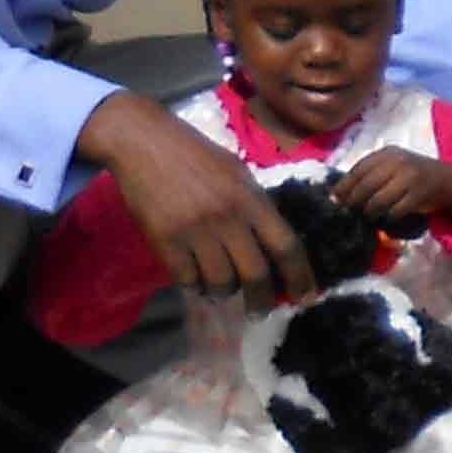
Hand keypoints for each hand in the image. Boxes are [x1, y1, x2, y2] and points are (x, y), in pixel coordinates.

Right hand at [80, 92, 313, 307]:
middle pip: (255, 273)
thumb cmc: (196, 155)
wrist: (144, 142)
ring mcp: (194, 230)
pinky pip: (187, 279)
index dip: (300, 276)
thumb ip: (256, 207)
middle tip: (260, 310)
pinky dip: (195, 286)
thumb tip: (274, 244)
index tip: (307, 296)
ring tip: (222, 290)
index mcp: (251, 199)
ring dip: (224, 292)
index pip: (286, 246)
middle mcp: (227, 218)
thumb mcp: (238, 174)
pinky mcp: (164, 240)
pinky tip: (196, 281)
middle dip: (261, 300)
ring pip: (220, 282)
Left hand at [332, 147, 451, 239]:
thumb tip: (337, 194)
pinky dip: (387, 217)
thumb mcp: (390, 165)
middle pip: (366, 186)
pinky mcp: (418, 194)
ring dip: (369, 211)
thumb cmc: (410, 174)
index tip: (335, 200)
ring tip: (367, 216)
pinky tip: (385, 218)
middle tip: (349, 211)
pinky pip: (395, 210)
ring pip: (379, 200)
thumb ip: (368, 174)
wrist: (445, 179)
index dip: (344, 186)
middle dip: (354, 201)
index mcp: (387, 154)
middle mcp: (398, 162)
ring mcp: (409, 178)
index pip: (358, 170)